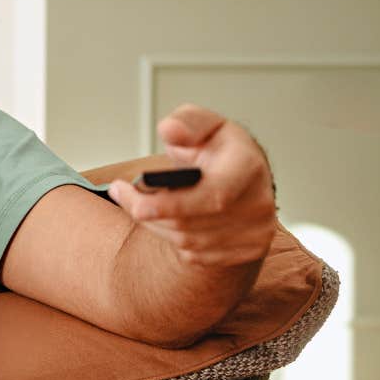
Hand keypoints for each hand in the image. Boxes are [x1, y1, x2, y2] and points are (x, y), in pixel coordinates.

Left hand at [106, 104, 276, 268]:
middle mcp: (259, 203)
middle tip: (120, 192)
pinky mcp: (248, 253)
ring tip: (143, 204)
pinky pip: (195, 257)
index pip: (212, 195)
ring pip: (187, 242)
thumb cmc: (220, 150)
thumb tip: (171, 131)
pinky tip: (170, 220)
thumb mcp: (204, 123)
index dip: (169, 203)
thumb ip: (187, 123)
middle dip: (146, 210)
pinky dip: (172, 239)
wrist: (245, 178)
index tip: (126, 191)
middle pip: (189, 222)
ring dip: (155, 224)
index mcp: (248, 167)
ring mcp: (256, 232)